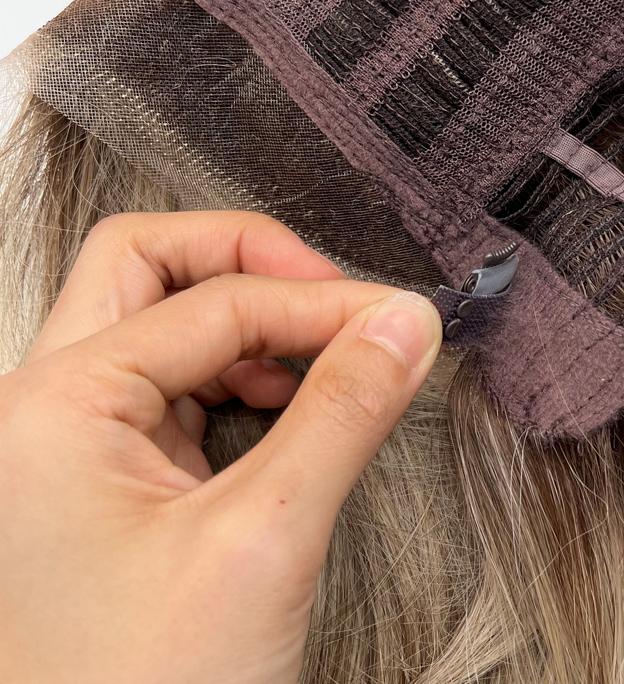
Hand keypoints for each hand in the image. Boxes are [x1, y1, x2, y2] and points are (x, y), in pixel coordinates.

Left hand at [0, 211, 442, 683]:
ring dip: (245, 317)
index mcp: (53, 408)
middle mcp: (41, 411)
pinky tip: (283, 401)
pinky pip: (169, 380)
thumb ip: (343, 412)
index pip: (216, 301)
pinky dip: (235, 369)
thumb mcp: (264, 543)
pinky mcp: (100, 479)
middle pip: (148, 265)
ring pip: (155, 316)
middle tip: (332, 294)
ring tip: (321, 353)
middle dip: (249, 261)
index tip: (400, 320)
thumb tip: (403, 323)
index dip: (322, 300)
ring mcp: (64, 444)